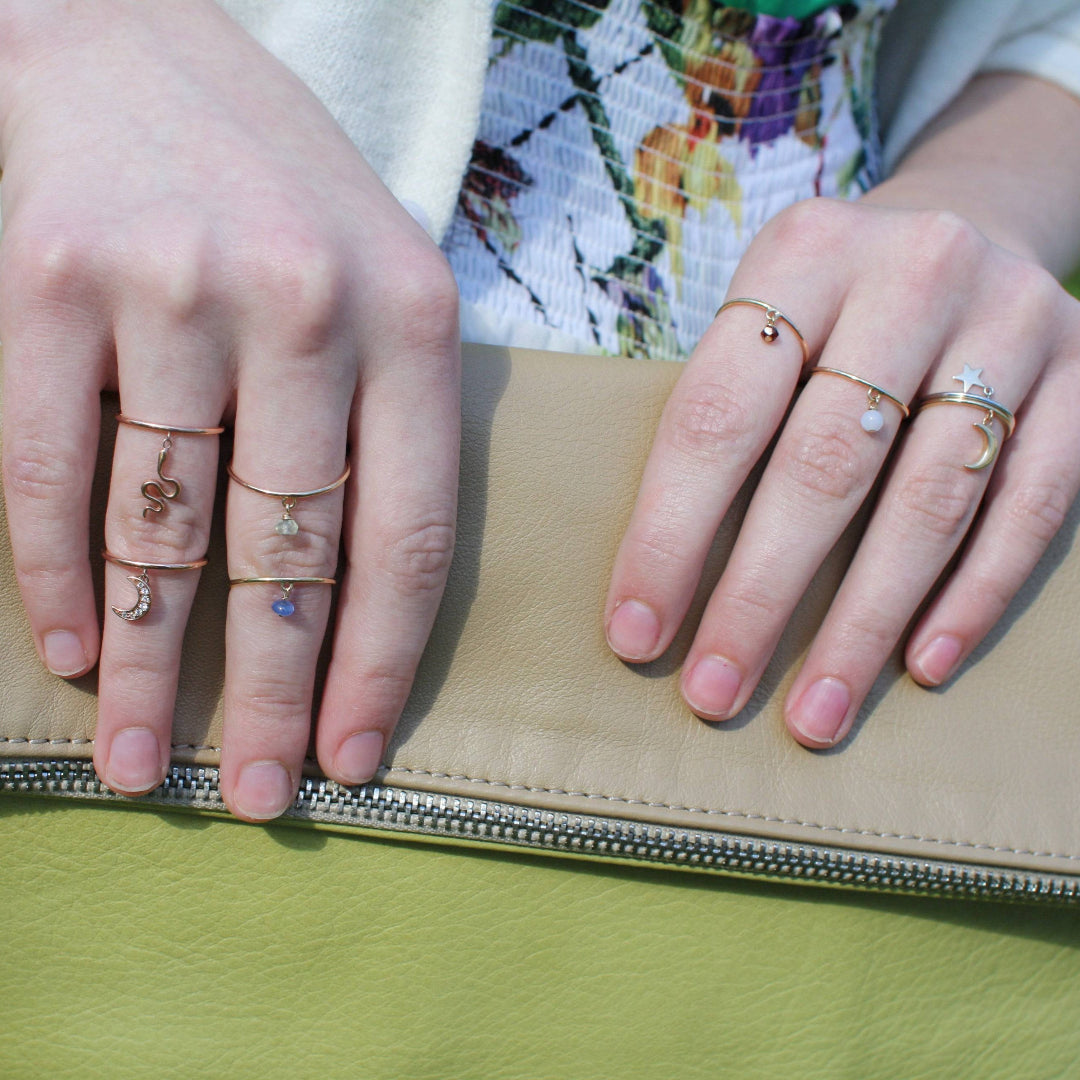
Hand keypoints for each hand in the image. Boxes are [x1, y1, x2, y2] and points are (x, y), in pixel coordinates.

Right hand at [0, 0, 459, 817]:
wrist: (137, 45)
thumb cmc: (278, 192)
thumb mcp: (379, 281)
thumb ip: (388, 422)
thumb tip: (359, 609)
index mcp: (409, 320)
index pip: (408, 534)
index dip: (376, 664)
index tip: (351, 760)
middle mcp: (299, 305)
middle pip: (289, 552)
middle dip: (270, 694)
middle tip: (257, 798)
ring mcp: (169, 291)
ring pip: (163, 527)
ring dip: (148, 666)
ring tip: (139, 763)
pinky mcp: (43, 280)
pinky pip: (46, 469)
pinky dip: (56, 575)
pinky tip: (70, 652)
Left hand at [604, 195, 1079, 745]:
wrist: (967, 227)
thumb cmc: (831, 308)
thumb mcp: (766, 317)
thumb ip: (723, 419)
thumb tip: (658, 587)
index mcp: (800, 255)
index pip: (718, 416)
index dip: (670, 536)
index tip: (635, 635)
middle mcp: (911, 273)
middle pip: (821, 466)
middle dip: (760, 597)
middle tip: (714, 692)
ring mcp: (1010, 321)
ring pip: (927, 501)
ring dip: (863, 624)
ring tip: (815, 713)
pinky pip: (1031, 506)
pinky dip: (974, 594)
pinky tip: (923, 664)